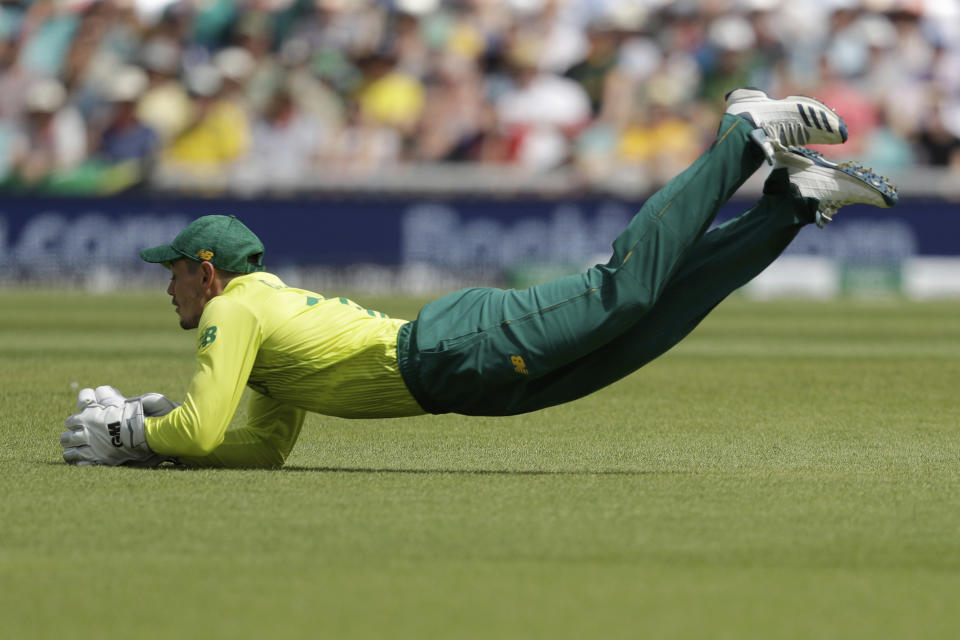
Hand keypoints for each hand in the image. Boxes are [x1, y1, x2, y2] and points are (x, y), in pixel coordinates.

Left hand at [60, 386, 178, 466]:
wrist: (145, 433)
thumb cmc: (136, 416)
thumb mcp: (123, 402)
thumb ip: (111, 398)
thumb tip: (104, 391)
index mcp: (89, 417)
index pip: (71, 421)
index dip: (75, 423)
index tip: (80, 424)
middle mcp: (86, 432)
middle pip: (67, 437)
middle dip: (70, 438)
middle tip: (75, 439)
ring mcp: (90, 447)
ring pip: (69, 451)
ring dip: (71, 451)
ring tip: (75, 451)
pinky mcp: (97, 460)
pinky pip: (79, 463)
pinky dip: (79, 461)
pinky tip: (81, 461)